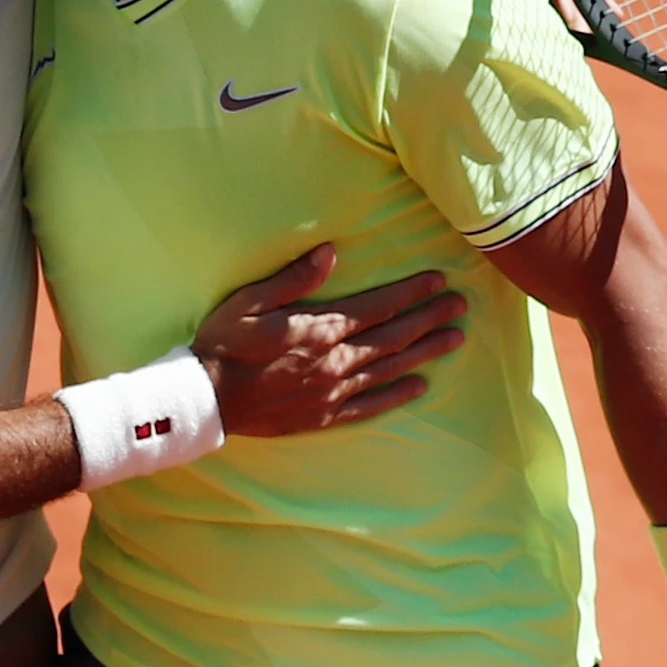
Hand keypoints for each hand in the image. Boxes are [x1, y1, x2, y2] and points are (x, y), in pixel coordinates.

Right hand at [192, 244, 465, 436]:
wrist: (207, 399)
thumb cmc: (225, 343)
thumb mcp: (252, 300)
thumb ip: (295, 277)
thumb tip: (332, 251)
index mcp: (321, 327)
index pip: (380, 305)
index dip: (412, 292)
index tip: (438, 280)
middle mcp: (336, 359)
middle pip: (394, 335)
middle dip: (430, 318)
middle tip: (459, 306)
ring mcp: (334, 390)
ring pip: (390, 368)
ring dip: (425, 352)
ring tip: (454, 340)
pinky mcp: (325, 415)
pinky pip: (371, 405)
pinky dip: (398, 394)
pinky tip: (420, 386)